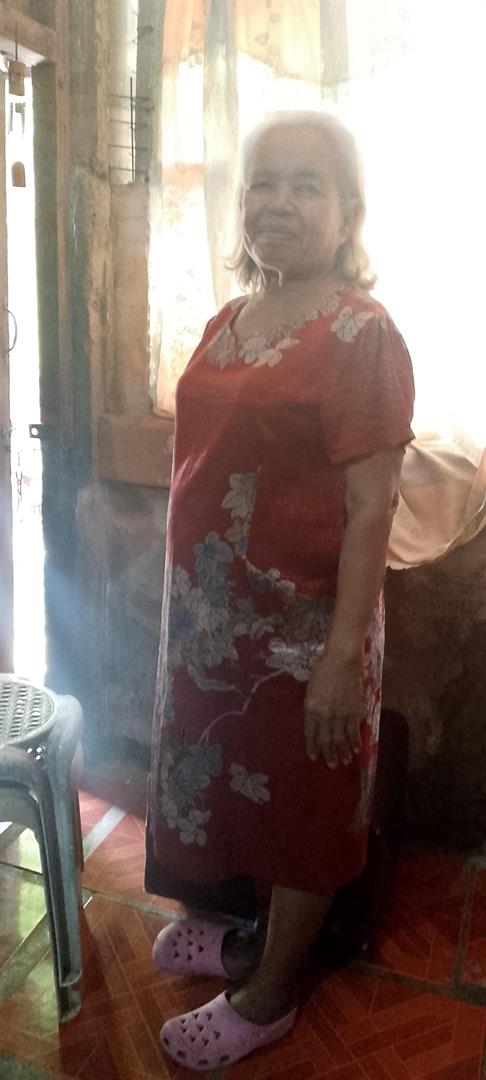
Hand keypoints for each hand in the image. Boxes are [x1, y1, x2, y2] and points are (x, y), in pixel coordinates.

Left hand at [304, 652, 364, 768]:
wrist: (343, 659)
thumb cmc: (323, 670)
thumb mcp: (311, 690)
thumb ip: (313, 708)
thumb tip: (317, 724)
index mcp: (311, 708)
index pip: (311, 734)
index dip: (313, 747)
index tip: (314, 758)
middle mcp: (325, 714)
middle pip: (327, 740)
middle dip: (329, 755)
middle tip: (331, 766)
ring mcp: (341, 714)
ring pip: (342, 739)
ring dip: (343, 753)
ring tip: (344, 763)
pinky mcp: (355, 710)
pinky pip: (354, 730)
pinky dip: (355, 741)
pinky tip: (356, 749)